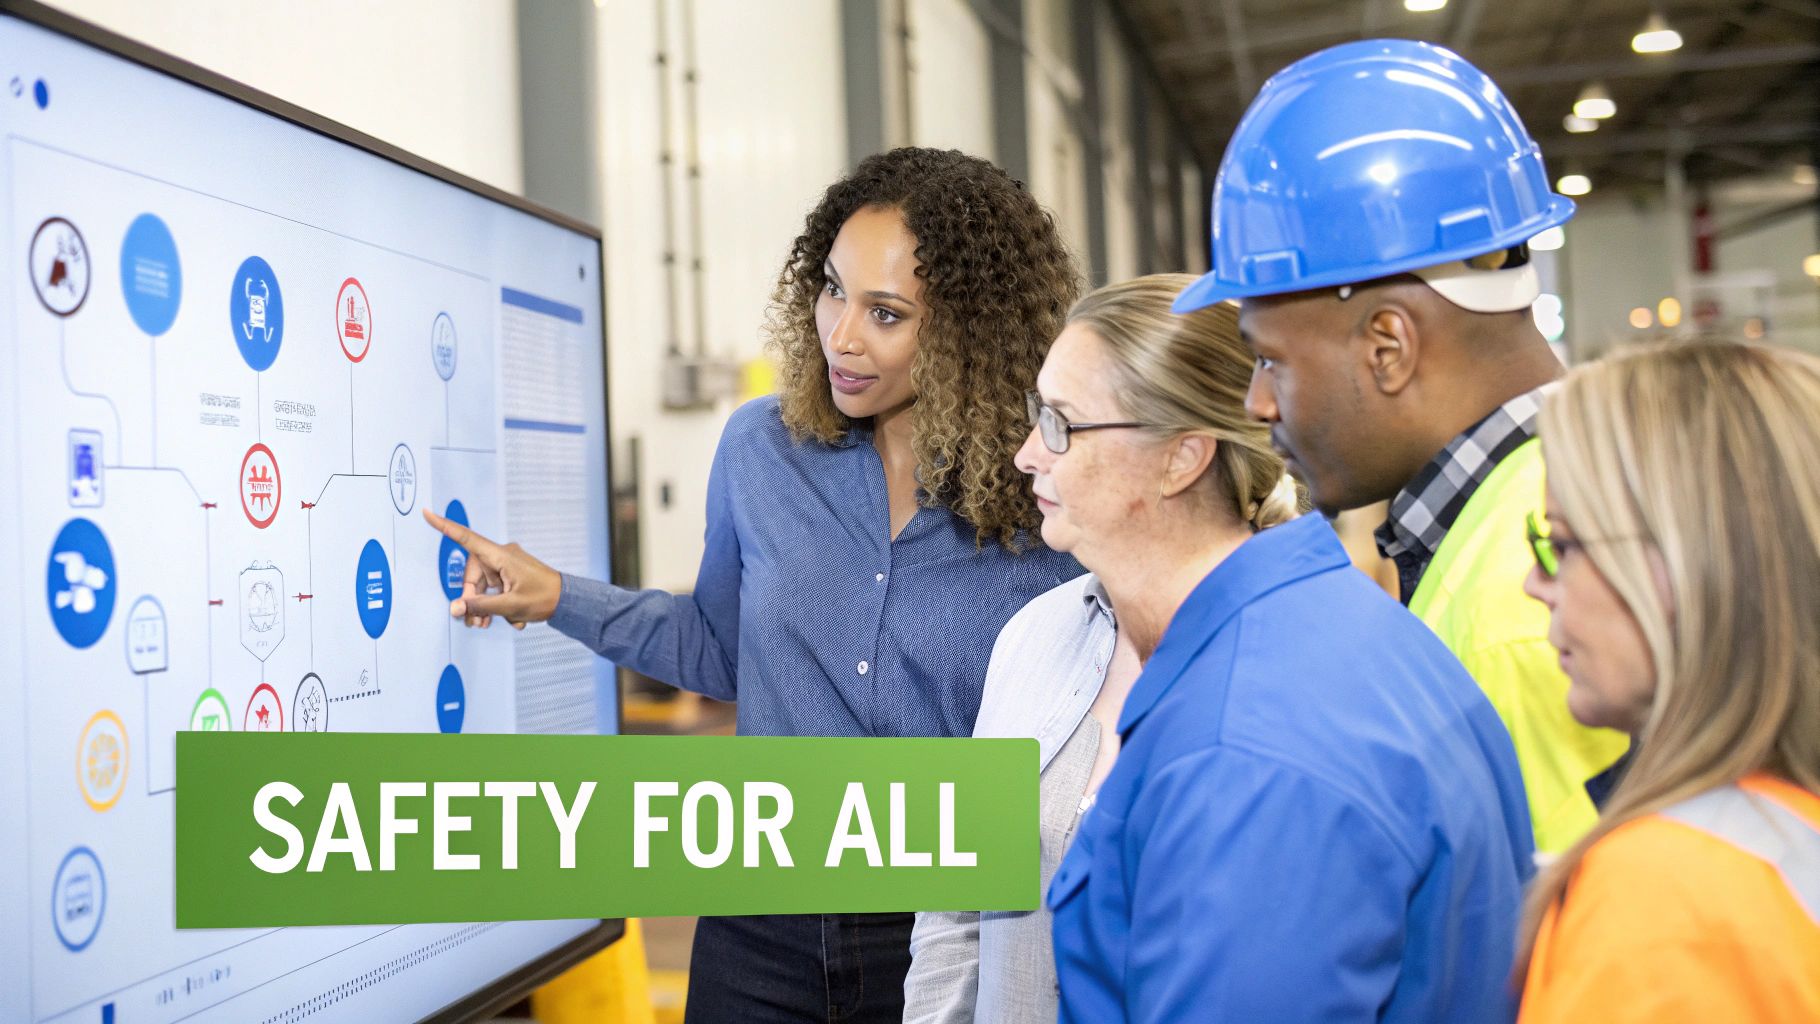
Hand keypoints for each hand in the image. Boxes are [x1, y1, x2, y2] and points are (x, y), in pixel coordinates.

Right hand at [421, 508, 561, 629]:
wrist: (569, 601)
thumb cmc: (544, 598)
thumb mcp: (510, 605)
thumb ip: (481, 607)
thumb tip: (456, 608)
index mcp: (501, 556)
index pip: (467, 539)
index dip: (445, 527)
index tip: (427, 513)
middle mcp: (503, 556)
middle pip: (473, 576)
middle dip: (472, 600)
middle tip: (475, 623)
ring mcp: (508, 566)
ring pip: (484, 586)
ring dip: (485, 607)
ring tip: (489, 626)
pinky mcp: (512, 575)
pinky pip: (496, 589)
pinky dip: (498, 604)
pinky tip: (512, 619)